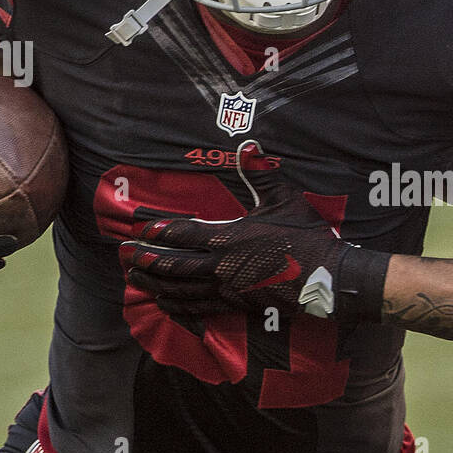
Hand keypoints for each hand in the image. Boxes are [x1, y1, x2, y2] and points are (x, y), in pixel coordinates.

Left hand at [123, 168, 389, 322]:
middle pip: (174, 265)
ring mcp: (228, 290)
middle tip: (124, 256)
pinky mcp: (238, 306)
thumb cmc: (308, 236)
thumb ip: (261, 174)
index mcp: (230, 237)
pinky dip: (178, 306)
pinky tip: (164, 304)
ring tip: (135, 280)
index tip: (141, 229)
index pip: (185, 234)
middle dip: (146, 260)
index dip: (160, 231)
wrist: (328, 277)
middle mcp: (222, 266)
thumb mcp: (285, 199)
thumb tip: (249, 144)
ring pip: (182, 289)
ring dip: (155, 284)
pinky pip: (200, 308)